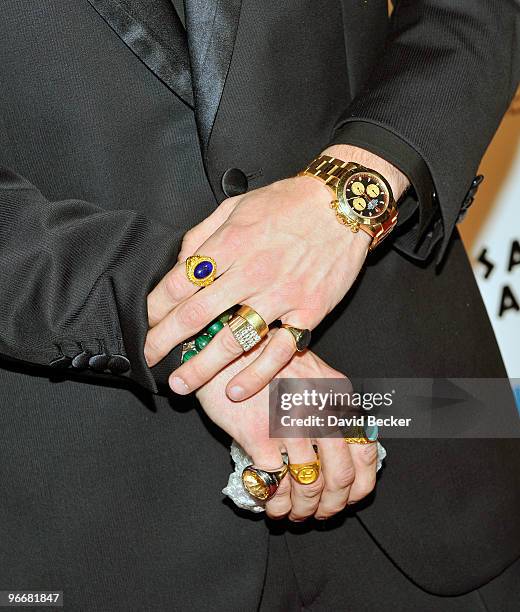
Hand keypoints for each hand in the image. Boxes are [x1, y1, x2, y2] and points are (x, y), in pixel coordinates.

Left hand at [145, 145, 407, 398]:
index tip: (146, 320)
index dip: (157, 304)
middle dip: (166, 339)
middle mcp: (253, 271)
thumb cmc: (288, 203)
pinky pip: (279, 351)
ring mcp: (283, 295)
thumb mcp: (237, 205)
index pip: (181, 281)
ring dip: (202, 366)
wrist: (343, 204)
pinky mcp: (309, 312)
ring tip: (181, 384)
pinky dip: (256, 374)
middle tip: (149, 357)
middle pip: (197, 314)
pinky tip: (235, 390)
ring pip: (234, 339)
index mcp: (232, 242)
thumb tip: (180, 264)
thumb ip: (205, 235)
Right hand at [196, 341, 377, 520]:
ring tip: (295, 514)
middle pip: (341, 475)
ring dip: (304, 509)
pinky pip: (275, 483)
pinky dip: (276, 502)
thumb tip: (346, 448)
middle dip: (333, 504)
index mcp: (337, 394)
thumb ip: (331, 406)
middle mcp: (319, 409)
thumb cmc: (266, 362)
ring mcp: (289, 423)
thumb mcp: (311, 374)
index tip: (349, 498)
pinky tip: (271, 505)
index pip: (365, 449)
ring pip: (309, 485)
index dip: (360, 484)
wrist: (224, 349)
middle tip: (321, 513)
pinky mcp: (259, 435)